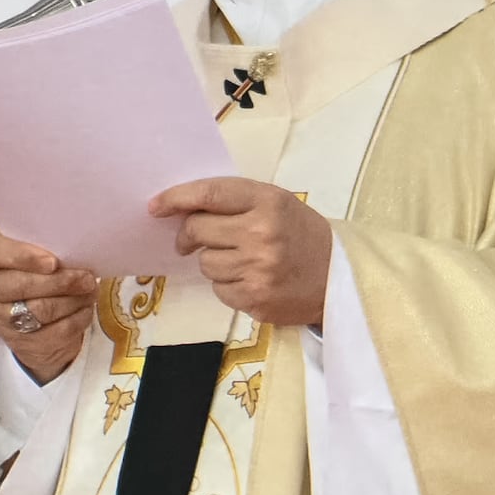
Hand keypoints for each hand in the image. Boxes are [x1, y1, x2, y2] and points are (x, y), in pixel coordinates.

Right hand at [0, 224, 98, 379]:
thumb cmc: (35, 275)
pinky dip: (77, 318)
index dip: (23, 256)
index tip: (52, 262)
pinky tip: (86, 309)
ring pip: (42, 310)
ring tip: (90, 290)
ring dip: (73, 300)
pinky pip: (56, 331)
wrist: (31, 323)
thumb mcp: (33, 258)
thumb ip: (45, 250)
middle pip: (23, 286)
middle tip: (86, 277)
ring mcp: (3, 320)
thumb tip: (76, 252)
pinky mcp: (24, 343)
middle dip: (60, 282)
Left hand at [150, 176, 335, 331]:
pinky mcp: (255, 300)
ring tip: (240, 259)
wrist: (338, 275)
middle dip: (189, 234)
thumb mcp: (275, 203)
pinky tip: (249, 279)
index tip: (156, 205)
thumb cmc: (300, 233)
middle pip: (198, 230)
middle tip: (192, 237)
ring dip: (213, 260)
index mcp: (267, 202)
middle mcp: (261, 234)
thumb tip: (181, 209)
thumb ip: (235, 202)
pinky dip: (227, 284)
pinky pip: (218, 289)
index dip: (176, 198)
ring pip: (205, 263)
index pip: (210, 194)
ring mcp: (257, 270)